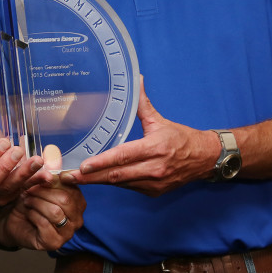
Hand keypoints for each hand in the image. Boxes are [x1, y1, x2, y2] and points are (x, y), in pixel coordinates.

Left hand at [0, 181, 85, 251]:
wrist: (13, 220)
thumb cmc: (29, 201)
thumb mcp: (38, 183)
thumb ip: (47, 173)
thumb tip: (53, 159)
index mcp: (78, 202)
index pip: (72, 187)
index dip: (55, 179)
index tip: (42, 177)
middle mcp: (77, 219)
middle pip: (65, 199)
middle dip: (43, 192)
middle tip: (30, 190)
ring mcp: (67, 233)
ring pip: (55, 212)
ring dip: (37, 203)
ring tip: (28, 201)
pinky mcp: (54, 243)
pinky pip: (45, 224)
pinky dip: (33, 215)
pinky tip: (28, 213)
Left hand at [67, 81, 215, 195]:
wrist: (204, 159)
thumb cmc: (181, 138)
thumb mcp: (160, 120)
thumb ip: (142, 103)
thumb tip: (136, 80)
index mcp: (155, 147)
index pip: (123, 157)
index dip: (101, 162)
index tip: (82, 166)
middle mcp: (154, 168)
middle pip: (116, 176)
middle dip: (90, 177)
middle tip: (67, 177)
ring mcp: (154, 183)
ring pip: (120, 184)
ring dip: (98, 182)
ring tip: (76, 179)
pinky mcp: (153, 192)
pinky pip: (128, 188)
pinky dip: (113, 183)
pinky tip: (98, 179)